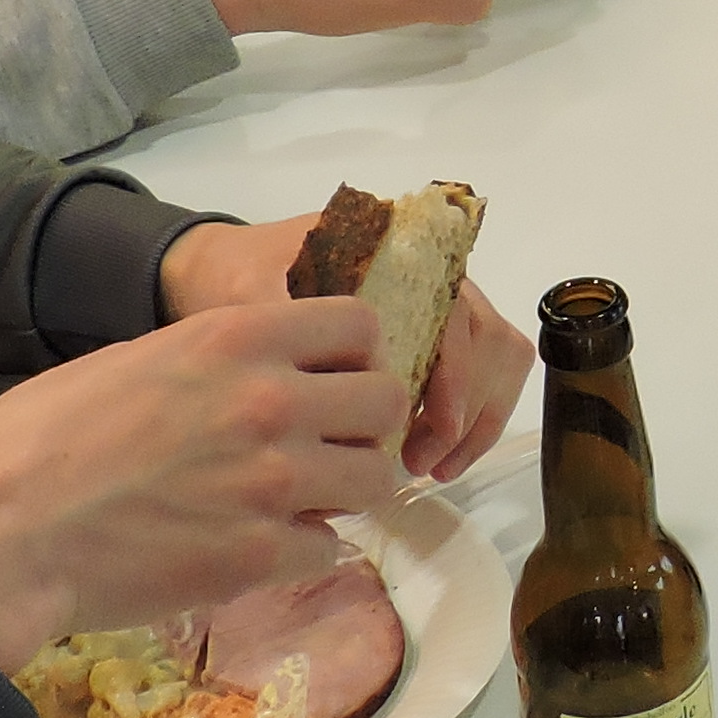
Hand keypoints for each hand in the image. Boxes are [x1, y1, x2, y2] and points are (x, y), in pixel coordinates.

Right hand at [0, 298, 416, 670]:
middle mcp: (271, 400)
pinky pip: (329, 548)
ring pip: (375, 479)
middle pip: (385, 402)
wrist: (0, 540)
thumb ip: (208, 361)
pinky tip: (261, 549)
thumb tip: (246, 373)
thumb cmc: (36, 444)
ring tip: (303, 503)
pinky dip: (304, 551)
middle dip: (364, 428)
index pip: (359, 323)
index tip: (336, 382)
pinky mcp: (261, 555)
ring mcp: (273, 480)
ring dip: (346, 493)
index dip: (356, 355)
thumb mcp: (129, 361)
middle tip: (328, 450)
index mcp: (235, 338)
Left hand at [161, 228, 532, 482]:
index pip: (453, 309)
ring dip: (477, 418)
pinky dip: (471, 423)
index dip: (456, 372)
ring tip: (430, 467)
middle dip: (469, 407)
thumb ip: (278, 319)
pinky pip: (479, 379)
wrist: (220, 270)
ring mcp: (434, 307)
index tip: (436, 427)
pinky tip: (433, 462)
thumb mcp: (247, 292)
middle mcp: (428, 274)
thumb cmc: (236, 275)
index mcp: (392, 250)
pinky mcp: (429, 342)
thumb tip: (315, 376)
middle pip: (488, 337)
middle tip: (423, 462)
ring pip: (497, 359)